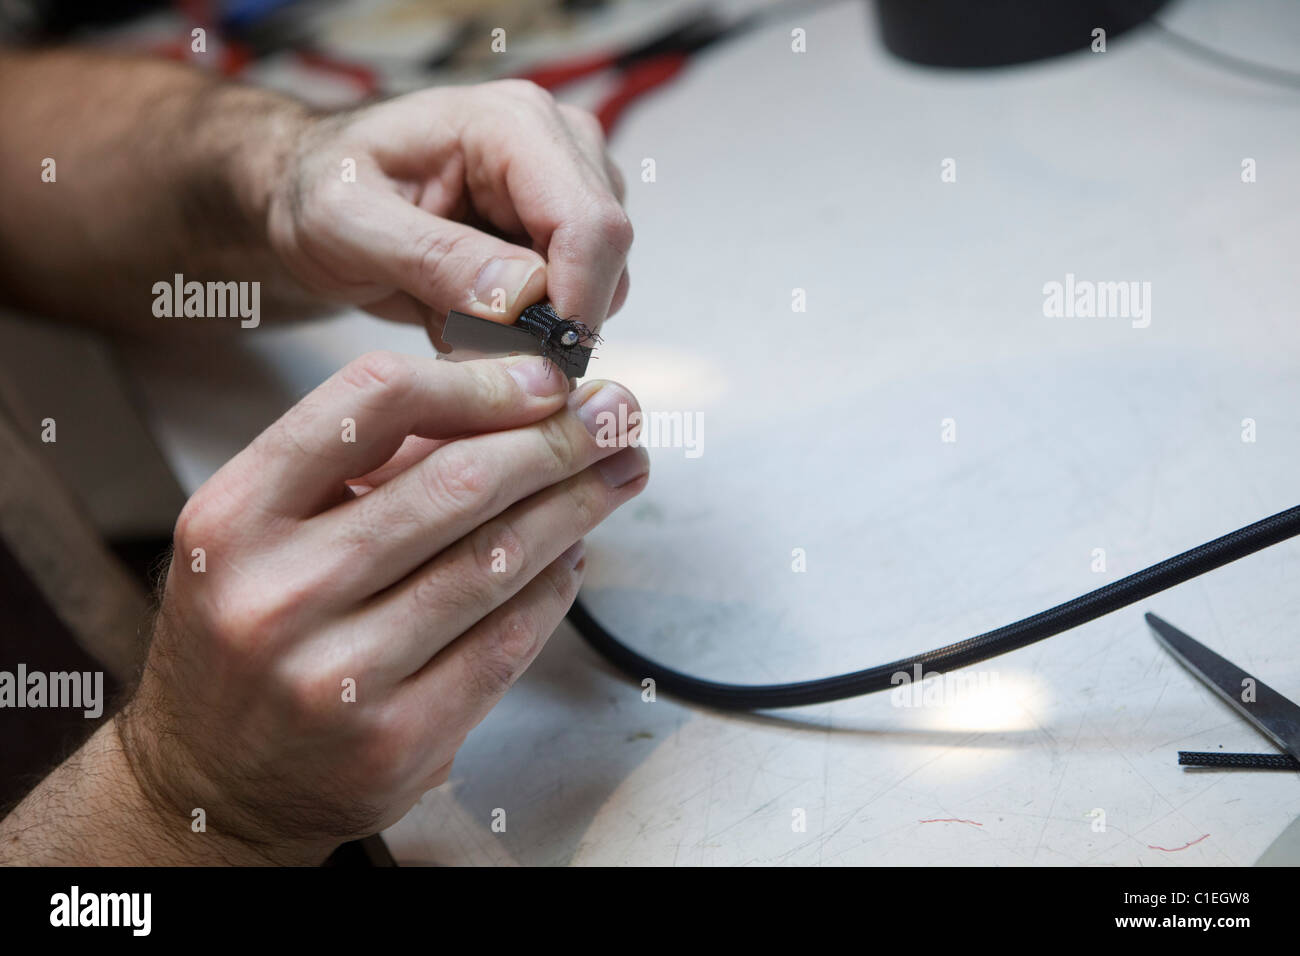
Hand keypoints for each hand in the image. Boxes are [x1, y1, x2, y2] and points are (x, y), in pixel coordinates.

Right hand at [118, 351, 647, 862]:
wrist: (211, 782)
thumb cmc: (244, 634)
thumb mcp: (257, 534)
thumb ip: (354, 468)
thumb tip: (500, 403)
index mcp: (234, 517)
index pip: (370, 404)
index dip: (478, 382)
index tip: (545, 378)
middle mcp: (280, 594)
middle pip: (456, 483)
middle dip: (557, 440)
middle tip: (615, 416)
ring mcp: (340, 678)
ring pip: (496, 562)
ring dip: (577, 506)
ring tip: (620, 472)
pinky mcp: (397, 742)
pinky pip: (506, 643)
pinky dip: (555, 588)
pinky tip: (576, 554)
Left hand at [264, 81, 631, 343]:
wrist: (314, 193)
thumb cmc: (321, 192)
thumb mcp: (347, 225)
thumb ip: (432, 257)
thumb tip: (524, 295)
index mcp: (512, 124)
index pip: (591, 225)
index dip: (575, 304)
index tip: (529, 365)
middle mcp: (560, 144)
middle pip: (605, 259)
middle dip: (545, 322)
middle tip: (461, 343)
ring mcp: (571, 184)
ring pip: (599, 287)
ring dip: (530, 328)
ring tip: (449, 317)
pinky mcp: (566, 226)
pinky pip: (578, 300)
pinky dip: (526, 328)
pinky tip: (467, 313)